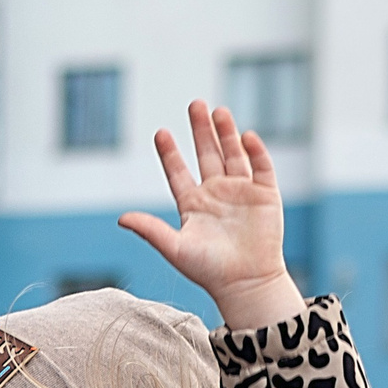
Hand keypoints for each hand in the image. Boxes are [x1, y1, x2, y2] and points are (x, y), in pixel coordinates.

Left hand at [118, 101, 302, 333]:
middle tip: (195, 103)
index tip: (160, 132)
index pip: (178, 172)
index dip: (170, 153)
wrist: (246, 284)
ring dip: (226, 133)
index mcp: (193, 205)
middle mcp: (216, 194)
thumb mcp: (176, 248)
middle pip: (207, 154)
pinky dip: (255, 151)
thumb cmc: (209, 270)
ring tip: (218, 111)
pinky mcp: (265, 195)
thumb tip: (121, 219)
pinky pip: (261, 167)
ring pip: (233, 155)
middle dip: (201, 130)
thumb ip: (150, 231)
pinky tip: (245, 136)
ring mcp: (241, 192)